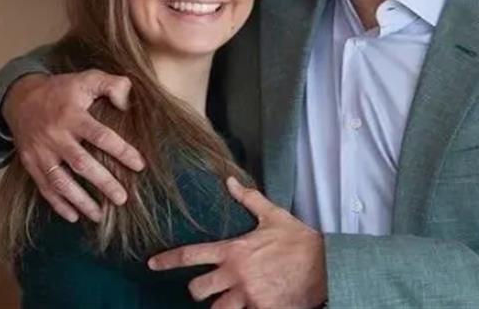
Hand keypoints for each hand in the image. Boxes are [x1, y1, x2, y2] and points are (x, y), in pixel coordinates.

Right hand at [3, 70, 144, 222]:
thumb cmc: (62, 90)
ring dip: (80, 200)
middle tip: (122, 198)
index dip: (121, 151)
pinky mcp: (30, 163)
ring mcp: (41, 152)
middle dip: (103, 182)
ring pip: (60, 181)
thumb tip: (128, 103)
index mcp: (72, 115)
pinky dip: (58, 204)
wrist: (20, 97)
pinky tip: (74, 216)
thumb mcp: (86, 78)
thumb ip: (112, 84)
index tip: (140, 165)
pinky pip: (44, 187)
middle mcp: (55, 136)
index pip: (100, 135)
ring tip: (100, 215)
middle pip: (81, 163)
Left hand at [148, 177, 326, 308]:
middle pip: (197, 290)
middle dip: (199, 291)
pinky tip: (251, 305)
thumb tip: (230, 182)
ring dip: (221, 306)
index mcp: (234, 251)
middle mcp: (236, 274)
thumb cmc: (299, 240)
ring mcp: (248, 295)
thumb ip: (249, 200)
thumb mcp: (273, 216)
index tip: (152, 264)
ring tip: (230, 301)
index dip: (167, 261)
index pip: (191, 255)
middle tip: (208, 288)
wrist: (326, 264)